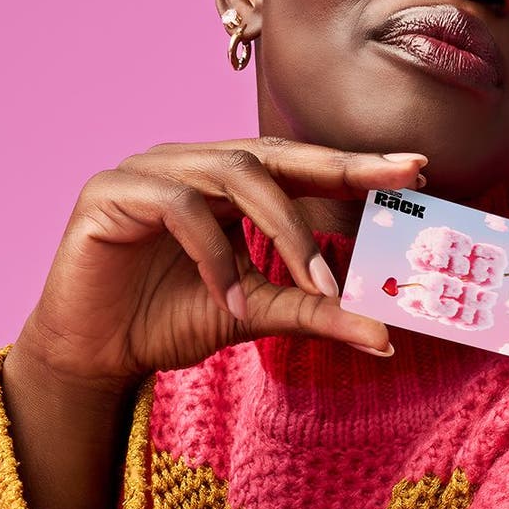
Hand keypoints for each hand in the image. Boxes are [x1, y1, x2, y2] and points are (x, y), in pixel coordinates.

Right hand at [13, 136, 427, 392]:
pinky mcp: (110, 192)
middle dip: (339, 168)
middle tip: (393, 183)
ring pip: (233, 173)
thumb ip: (314, 312)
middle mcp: (190, 164)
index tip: (415, 168)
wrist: (93, 354)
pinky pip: (178, 206)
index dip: (354, 163)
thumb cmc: (168, 321)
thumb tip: (386, 334)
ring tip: (314, 284)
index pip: (298, 164)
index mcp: (224, 184)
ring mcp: (148, 171)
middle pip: (273, 154)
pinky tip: (228, 300)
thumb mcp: (255, 315)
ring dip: (283, 228)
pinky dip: (214, 254)